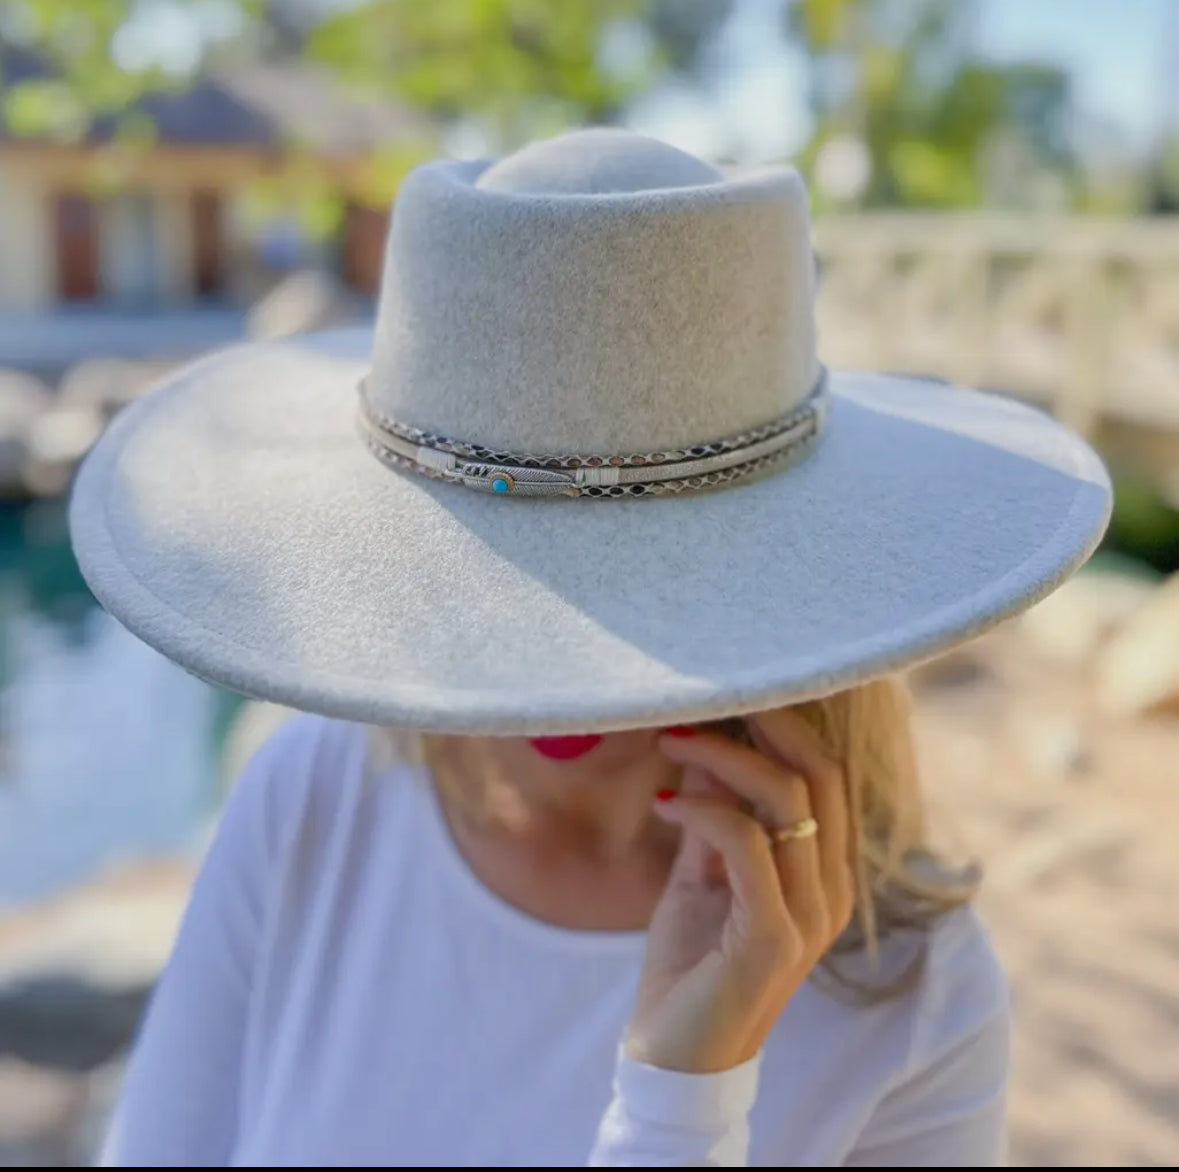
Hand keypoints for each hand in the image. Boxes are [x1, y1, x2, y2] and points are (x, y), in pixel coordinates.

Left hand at [624, 710, 853, 1073]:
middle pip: (819, 774)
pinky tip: (664, 807)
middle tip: (704, 698)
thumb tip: (704, 747)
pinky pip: (749, 845)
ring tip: (670, 740)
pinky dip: (704, 811)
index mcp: (820, 871)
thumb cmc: (689, 962)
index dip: (784, 723)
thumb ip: (713, 815)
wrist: (673, 1056)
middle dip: (764, 721)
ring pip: (786, 800)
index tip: (727, 692)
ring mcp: (809, 914)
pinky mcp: (775, 937)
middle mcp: (829, 888)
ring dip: (722, 757)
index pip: (824, 775)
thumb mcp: (701, 872)